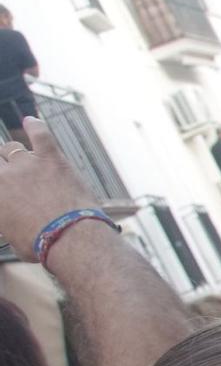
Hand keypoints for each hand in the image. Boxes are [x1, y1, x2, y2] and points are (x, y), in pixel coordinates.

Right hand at [0, 119, 95, 259]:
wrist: (68, 236)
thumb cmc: (41, 244)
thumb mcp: (12, 239)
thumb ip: (7, 223)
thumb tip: (9, 224)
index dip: (0, 177)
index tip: (4, 185)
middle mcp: (3, 175)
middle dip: (0, 164)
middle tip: (7, 171)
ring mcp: (27, 164)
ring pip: (12, 148)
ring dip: (13, 152)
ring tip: (17, 154)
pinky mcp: (51, 158)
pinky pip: (40, 134)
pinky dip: (35, 126)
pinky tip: (31, 121)